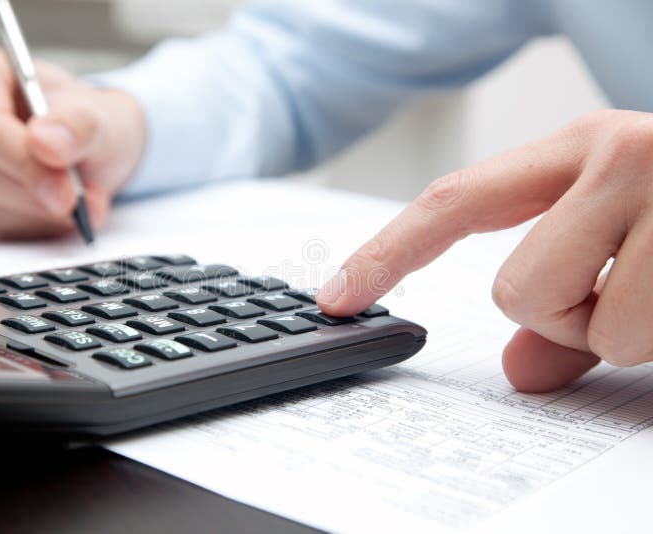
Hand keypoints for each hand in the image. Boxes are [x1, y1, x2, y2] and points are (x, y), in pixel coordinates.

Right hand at [0, 42, 144, 239]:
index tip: (68, 191)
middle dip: (35, 194)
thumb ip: (79, 127)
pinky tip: (53, 212)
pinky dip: (26, 225)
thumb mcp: (103, 118)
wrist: (89, 153)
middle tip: (83, 204)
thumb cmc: (88, 124)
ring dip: (35, 214)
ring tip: (80, 205)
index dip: (24, 163)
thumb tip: (45, 142)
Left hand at [316, 110, 652, 392]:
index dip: (386, 253)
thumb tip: (516, 371)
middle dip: (561, 318)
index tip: (336, 296)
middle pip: (511, 289)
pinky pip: (632, 337)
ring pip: (581, 325)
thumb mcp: (627, 237)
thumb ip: (565, 305)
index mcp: (578, 149)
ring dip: (622, 332)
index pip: (453, 201)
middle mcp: (613, 155)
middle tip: (619, 291)